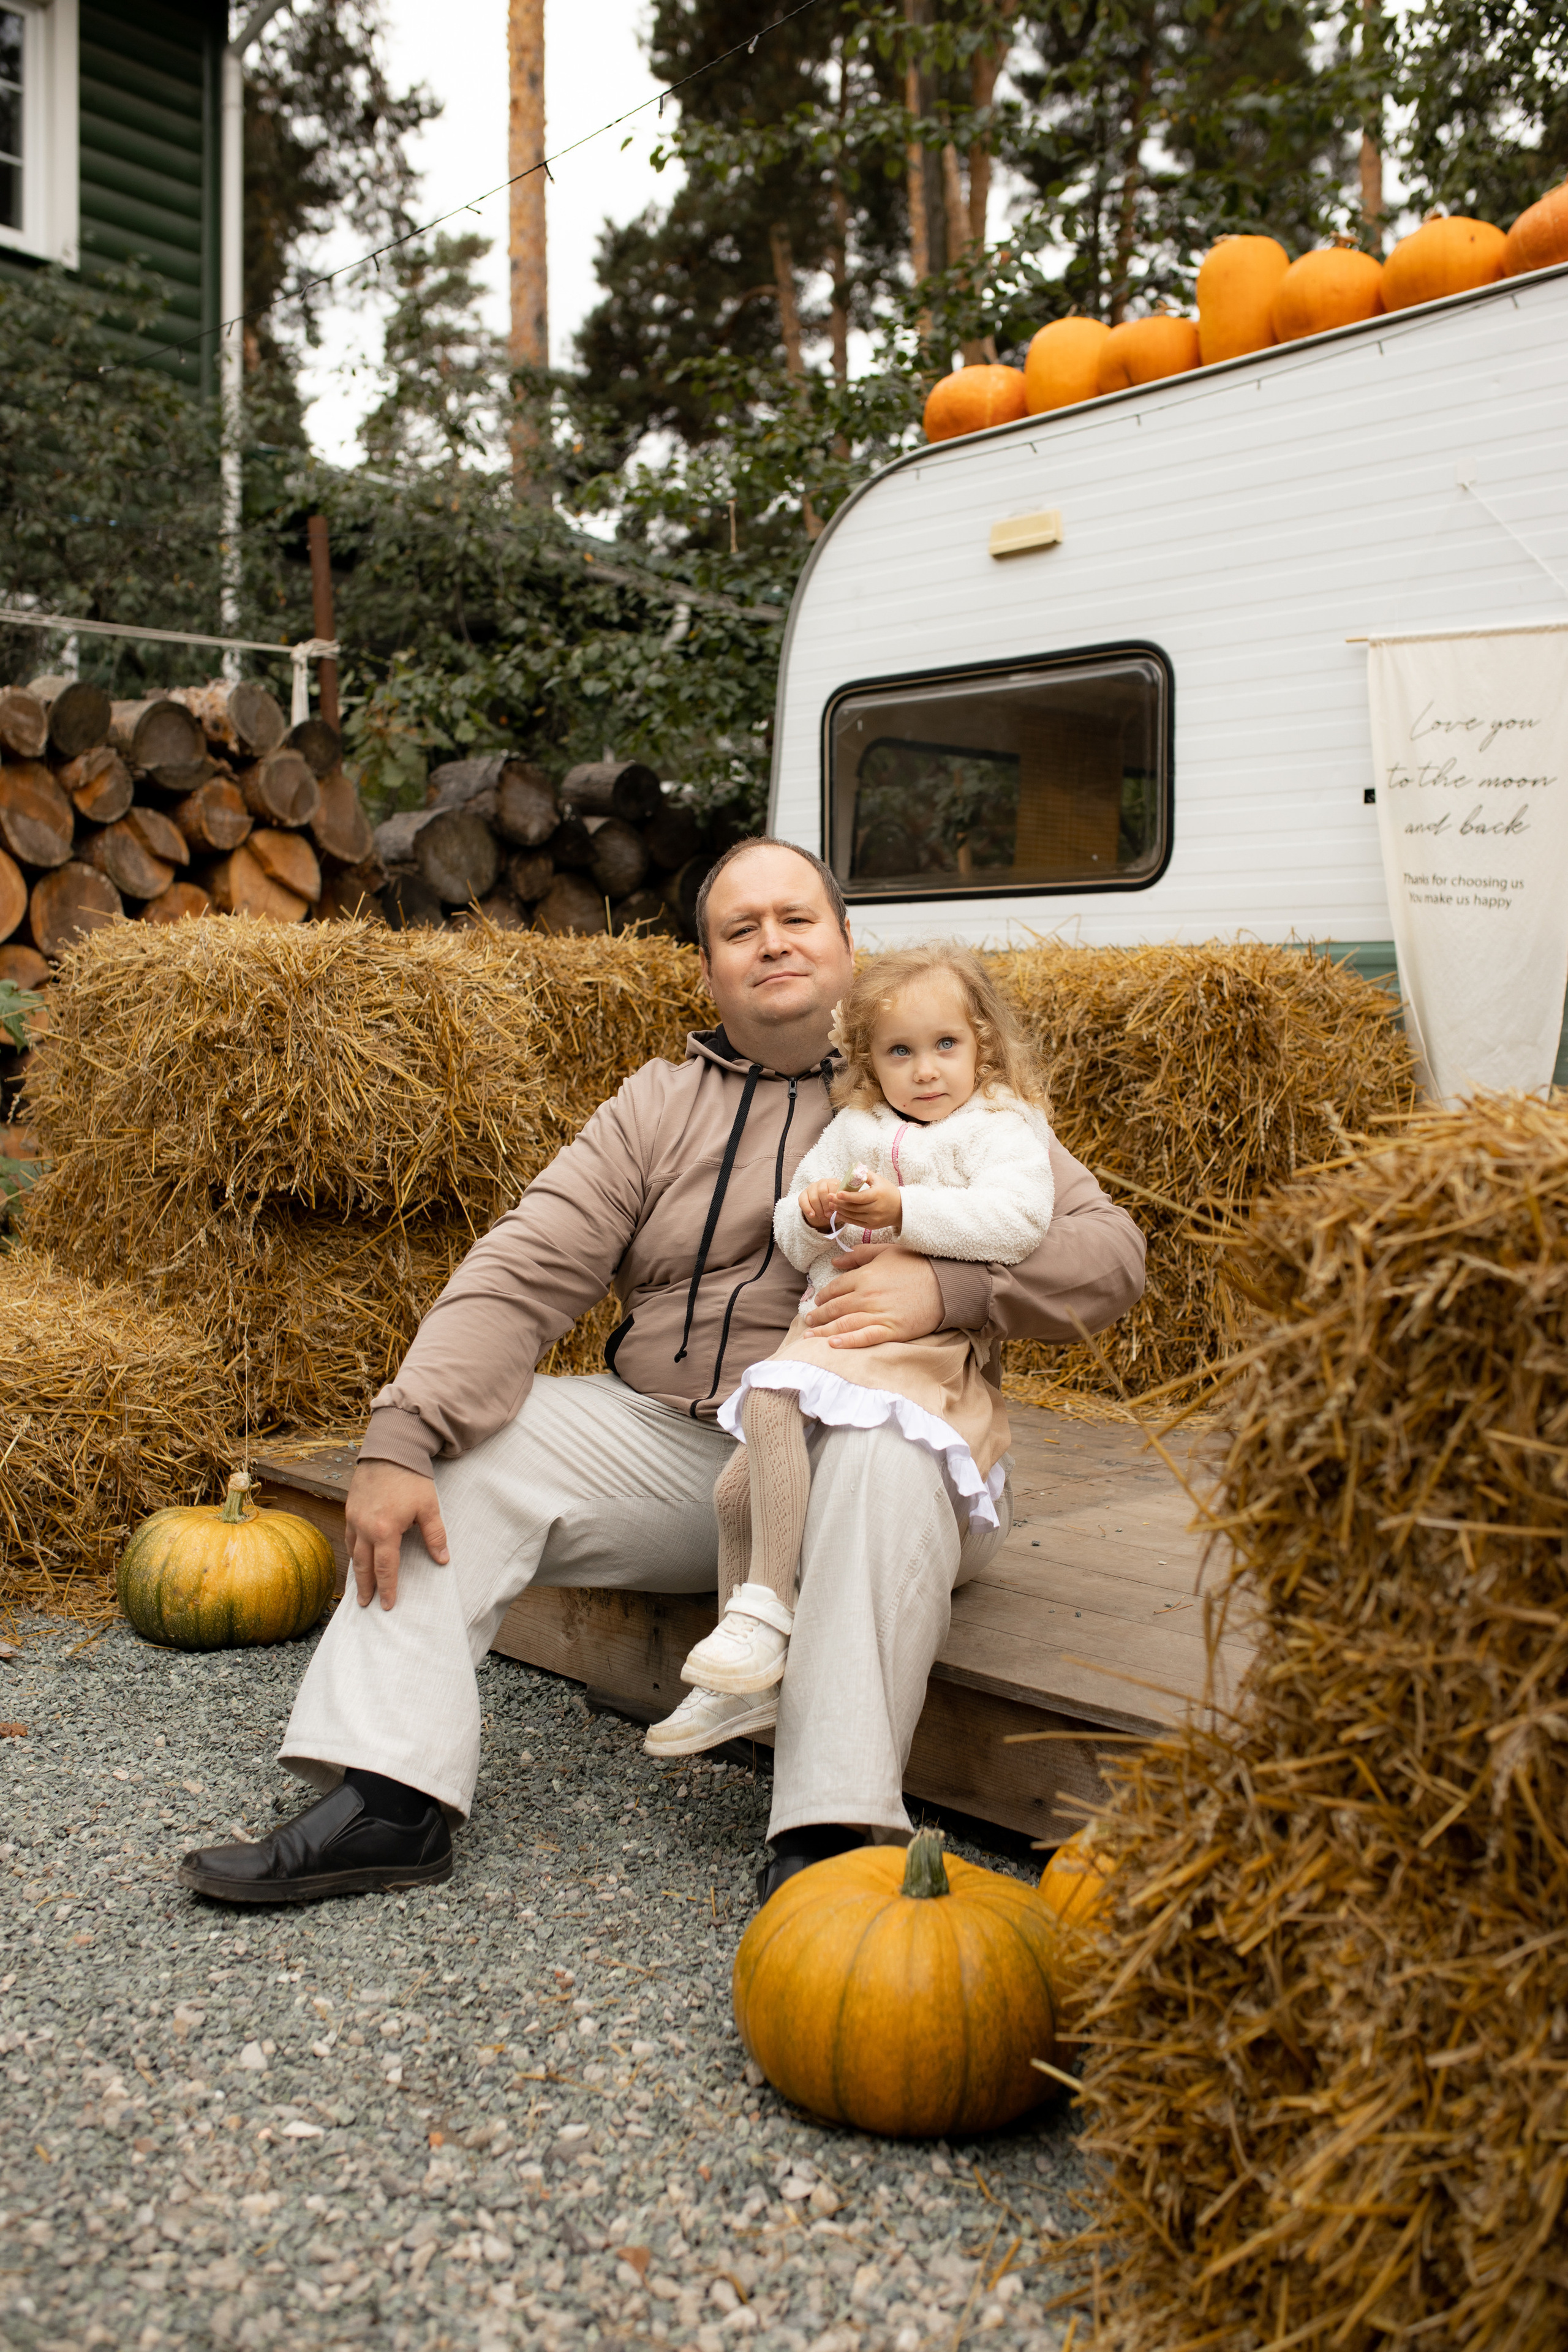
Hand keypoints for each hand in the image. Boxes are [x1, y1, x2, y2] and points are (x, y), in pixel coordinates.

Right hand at [345, 1460, 449, 1611]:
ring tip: (359, 1586)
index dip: (388, 1588)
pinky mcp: (350, 1508)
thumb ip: (435, 1535)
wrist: (390, 1449)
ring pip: (353, 1551)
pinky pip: (348, 1536)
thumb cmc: (411, 1478)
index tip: (388, 1605)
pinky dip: (352, 1550)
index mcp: (384, 1531)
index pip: (386, 1568)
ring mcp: (354, 1518)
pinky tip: (356, 1556)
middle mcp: (364, 1528)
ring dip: (356, 1571)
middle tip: (365, 1604)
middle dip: (365, 1587)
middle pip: (363, 1565)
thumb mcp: (429, 1507)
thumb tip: (442, 1560)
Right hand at [798, 1178, 839, 1231]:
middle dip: (826, 1205)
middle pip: (822, 1192)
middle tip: (829, 1215)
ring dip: (819, 1210)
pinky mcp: (803, 1194)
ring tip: (823, 1217)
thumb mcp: (841, 1203)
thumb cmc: (835, 1205)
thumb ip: (842, 1202)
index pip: (833, 1186)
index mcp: (833, 1182)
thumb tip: (841, 1205)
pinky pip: (803, 1201)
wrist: (825, 1210)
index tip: (836, 1208)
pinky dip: (808, 1209)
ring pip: (813, 1198)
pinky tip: (812, 1215)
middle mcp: (822, 1183)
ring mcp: (811, 1188)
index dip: (834, 1198)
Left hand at [803, 1241, 943, 1348]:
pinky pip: (864, 1338)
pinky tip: (833, 1345)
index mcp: (864, 1276)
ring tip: (810, 1335)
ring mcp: (878, 1314)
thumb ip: (859, 1255)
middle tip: (808, 1320)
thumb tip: (835, 1262)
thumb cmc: (917, 1264)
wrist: (946, 1283)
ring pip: (844, 1325)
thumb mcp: (886, 1251)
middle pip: (834, 1308)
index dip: (822, 1296)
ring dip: (824, 1331)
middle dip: (818, 1316)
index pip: (834, 1289)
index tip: (817, 1302)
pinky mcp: (891, 1330)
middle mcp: (866, 1296)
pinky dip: (847, 1342)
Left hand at [832, 1174, 901, 1232]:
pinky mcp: (871, 1226)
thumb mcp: (879, 1180)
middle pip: (854, 1207)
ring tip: (831, 1204)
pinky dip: (846, 1218)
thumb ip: (865, 1174)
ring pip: (853, 1215)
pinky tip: (838, 1212)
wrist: (901, 1209)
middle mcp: (876, 1209)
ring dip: (840, 1210)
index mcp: (877, 1195)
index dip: (847, 1196)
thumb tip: (852, 1171)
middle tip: (829, 1197)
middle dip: (839, 1203)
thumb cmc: (888, 1191)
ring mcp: (873, 1219)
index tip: (837, 1193)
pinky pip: (855, 1222)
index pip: (860, 1197)